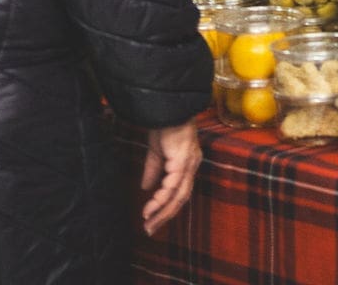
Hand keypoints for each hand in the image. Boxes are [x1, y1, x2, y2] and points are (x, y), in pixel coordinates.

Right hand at [139, 120, 201, 236]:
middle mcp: (192, 166)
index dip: (167, 208)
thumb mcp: (156, 151)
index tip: (152, 220)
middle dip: (165, 216)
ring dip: (162, 212)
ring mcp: (189, 164)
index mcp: (187, 164)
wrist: (166, 107)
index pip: (179, 192)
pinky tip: (150, 206)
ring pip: (178, 196)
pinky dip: (161, 199)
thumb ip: (153, 170)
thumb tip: (145, 188)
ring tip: (148, 222)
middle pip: (181, 199)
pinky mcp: (182, 161)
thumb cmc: (164, 125)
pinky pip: (172, 186)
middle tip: (150, 230)